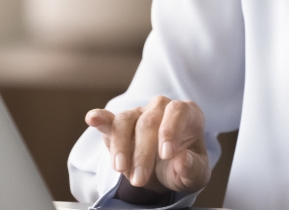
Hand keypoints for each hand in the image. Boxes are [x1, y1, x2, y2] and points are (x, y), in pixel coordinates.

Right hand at [85, 96, 210, 200]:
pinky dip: (100, 119)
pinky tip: (93, 119)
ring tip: (121, 169)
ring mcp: (139, 114)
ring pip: (125, 120)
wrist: (167, 172)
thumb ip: (192, 168)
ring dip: (121, 146)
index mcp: (187, 114)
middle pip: (148, 121)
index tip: (166, 155)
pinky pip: (109, 119)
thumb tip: (182, 159)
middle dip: (142, 152)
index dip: (170, 130)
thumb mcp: (195, 174)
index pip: (178, 111)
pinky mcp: (118, 125)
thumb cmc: (184, 166)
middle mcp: (161, 108)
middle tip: (140, 179)